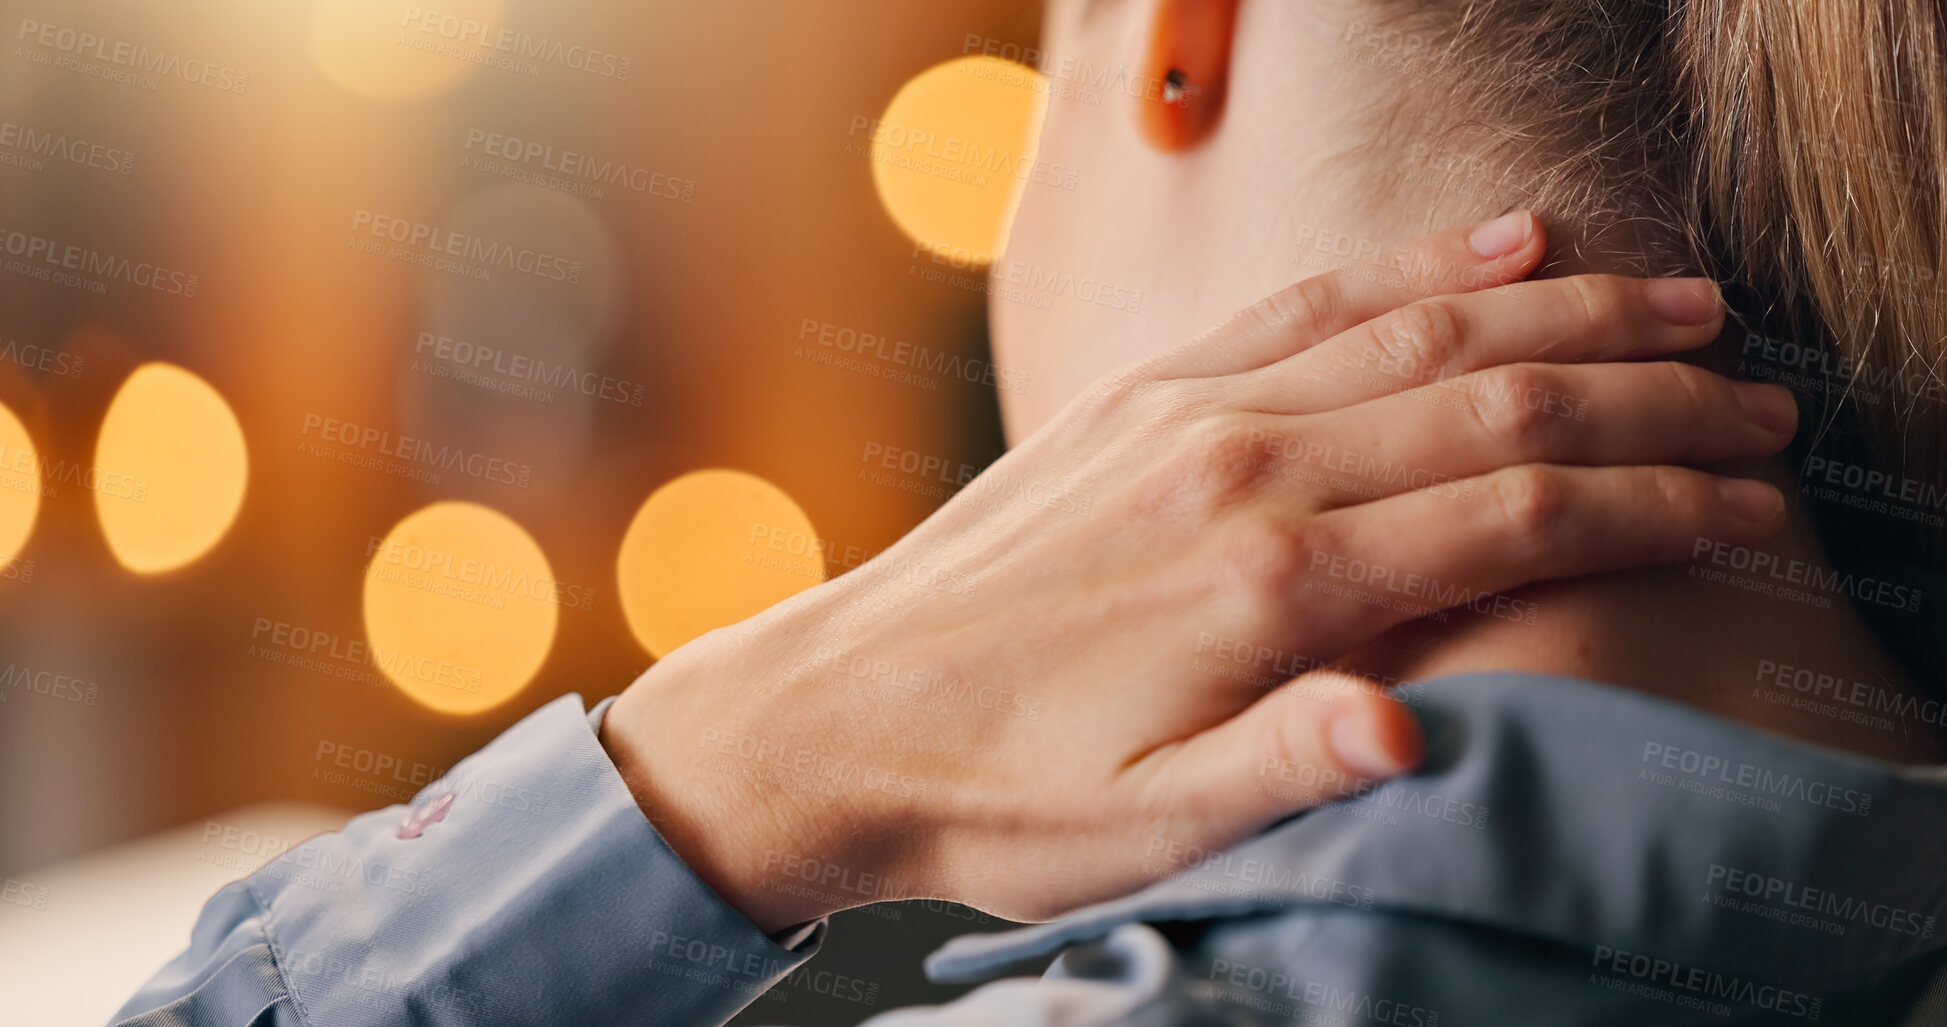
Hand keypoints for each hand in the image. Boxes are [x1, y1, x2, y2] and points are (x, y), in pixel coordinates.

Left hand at [600, 213, 1794, 930]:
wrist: (834, 715)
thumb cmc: (996, 794)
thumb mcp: (1142, 828)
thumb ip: (1285, 769)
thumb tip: (1422, 736)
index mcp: (1272, 581)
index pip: (1515, 509)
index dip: (1652, 497)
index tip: (1751, 499)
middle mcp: (1244, 466)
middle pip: (1495, 397)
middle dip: (1646, 392)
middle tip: (1759, 398)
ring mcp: (1192, 410)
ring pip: (1417, 329)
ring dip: (1562, 310)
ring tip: (1679, 302)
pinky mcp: (1146, 392)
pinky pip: (1308, 304)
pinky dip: (1416, 269)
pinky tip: (1498, 248)